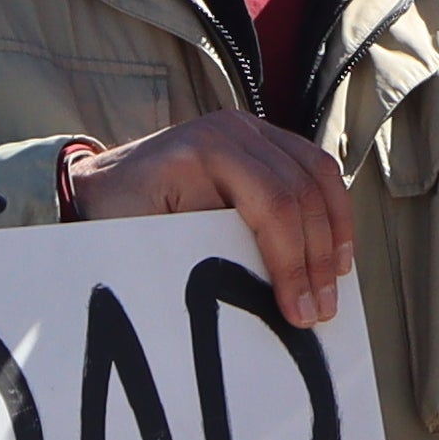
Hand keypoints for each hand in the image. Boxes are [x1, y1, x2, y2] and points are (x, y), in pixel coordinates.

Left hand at [83, 112, 360, 330]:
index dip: (292, 263)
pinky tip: (334, 250)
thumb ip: (201, 258)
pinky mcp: (264, 138)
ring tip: (335, 282)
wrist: (102, 182)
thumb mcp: (149, 240)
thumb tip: (258, 300)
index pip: (273, 205)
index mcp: (205, 150)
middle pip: (302, 192)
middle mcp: (234, 129)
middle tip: (321, 310)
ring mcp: (252, 128)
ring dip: (335, 232)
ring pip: (320, 174)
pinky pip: (315, 168)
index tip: (298, 312)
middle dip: (317, 258)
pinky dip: (332, 209)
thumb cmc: (118, 216)